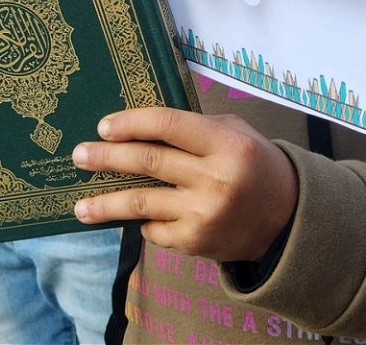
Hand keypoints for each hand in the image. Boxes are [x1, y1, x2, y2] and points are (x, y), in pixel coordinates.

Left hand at [72, 108, 298, 261]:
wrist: (287, 220)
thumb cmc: (255, 166)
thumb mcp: (237, 134)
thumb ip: (195, 127)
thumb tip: (139, 125)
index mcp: (227, 144)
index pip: (169, 125)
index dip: (132, 123)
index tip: (104, 126)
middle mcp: (215, 179)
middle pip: (148, 161)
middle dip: (106, 158)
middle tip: (78, 155)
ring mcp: (204, 214)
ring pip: (140, 203)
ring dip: (104, 204)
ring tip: (79, 205)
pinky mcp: (196, 241)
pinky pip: (154, 229)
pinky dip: (142, 221)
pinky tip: (132, 218)